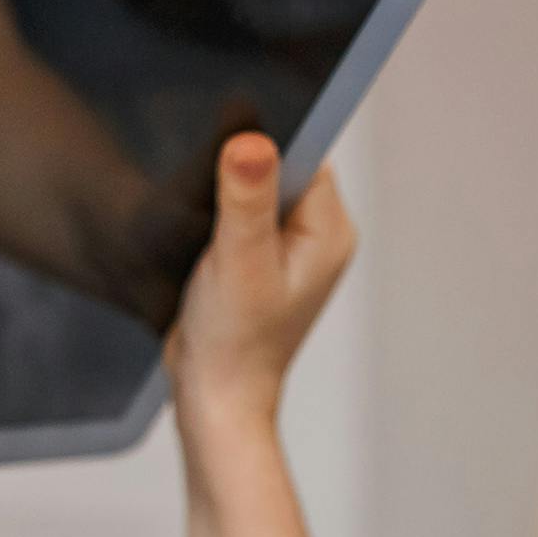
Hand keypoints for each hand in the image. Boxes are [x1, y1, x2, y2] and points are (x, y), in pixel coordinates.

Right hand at [166, 133, 354, 434]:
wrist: (216, 394)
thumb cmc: (234, 342)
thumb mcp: (238, 263)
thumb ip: (247, 200)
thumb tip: (251, 141)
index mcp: (329, 230)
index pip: (304, 151)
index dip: (264, 144)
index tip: (227, 157)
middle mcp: (320, 233)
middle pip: (283, 164)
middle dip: (243, 172)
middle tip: (214, 204)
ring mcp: (293, 245)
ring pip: (259, 187)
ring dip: (228, 195)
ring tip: (212, 230)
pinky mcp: (264, 254)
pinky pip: (245, 210)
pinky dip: (221, 214)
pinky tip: (208, 240)